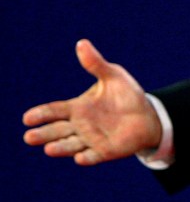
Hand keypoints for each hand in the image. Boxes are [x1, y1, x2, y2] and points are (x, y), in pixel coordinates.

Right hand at [23, 39, 162, 165]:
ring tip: (49, 149)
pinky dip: (86, 158)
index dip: (41, 114)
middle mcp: (80, 126)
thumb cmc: (127, 95)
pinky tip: (80, 158)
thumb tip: (81, 43)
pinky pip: (93, 157)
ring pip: (70, 145)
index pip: (54, 110)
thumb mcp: (113, 76)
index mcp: (78, 108)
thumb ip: (96, 64)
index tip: (28, 117)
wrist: (149, 115)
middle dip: (43, 134)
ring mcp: (91, 140)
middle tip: (29, 137)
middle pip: (56, 131)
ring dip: (60, 148)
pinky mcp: (105, 152)